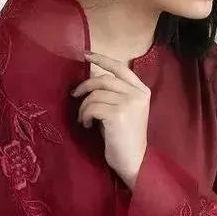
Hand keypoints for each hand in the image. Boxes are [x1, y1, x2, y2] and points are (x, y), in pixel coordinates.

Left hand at [71, 52, 149, 188]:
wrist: (134, 160)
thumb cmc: (125, 137)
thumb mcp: (124, 110)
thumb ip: (114, 93)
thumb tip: (91, 80)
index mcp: (142, 90)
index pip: (120, 68)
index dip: (102, 59)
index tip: (86, 54)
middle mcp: (137, 94)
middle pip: (103, 79)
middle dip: (85, 86)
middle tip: (75, 95)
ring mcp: (128, 103)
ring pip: (95, 94)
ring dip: (84, 107)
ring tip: (84, 119)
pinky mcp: (118, 114)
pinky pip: (92, 107)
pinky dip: (85, 116)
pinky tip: (87, 125)